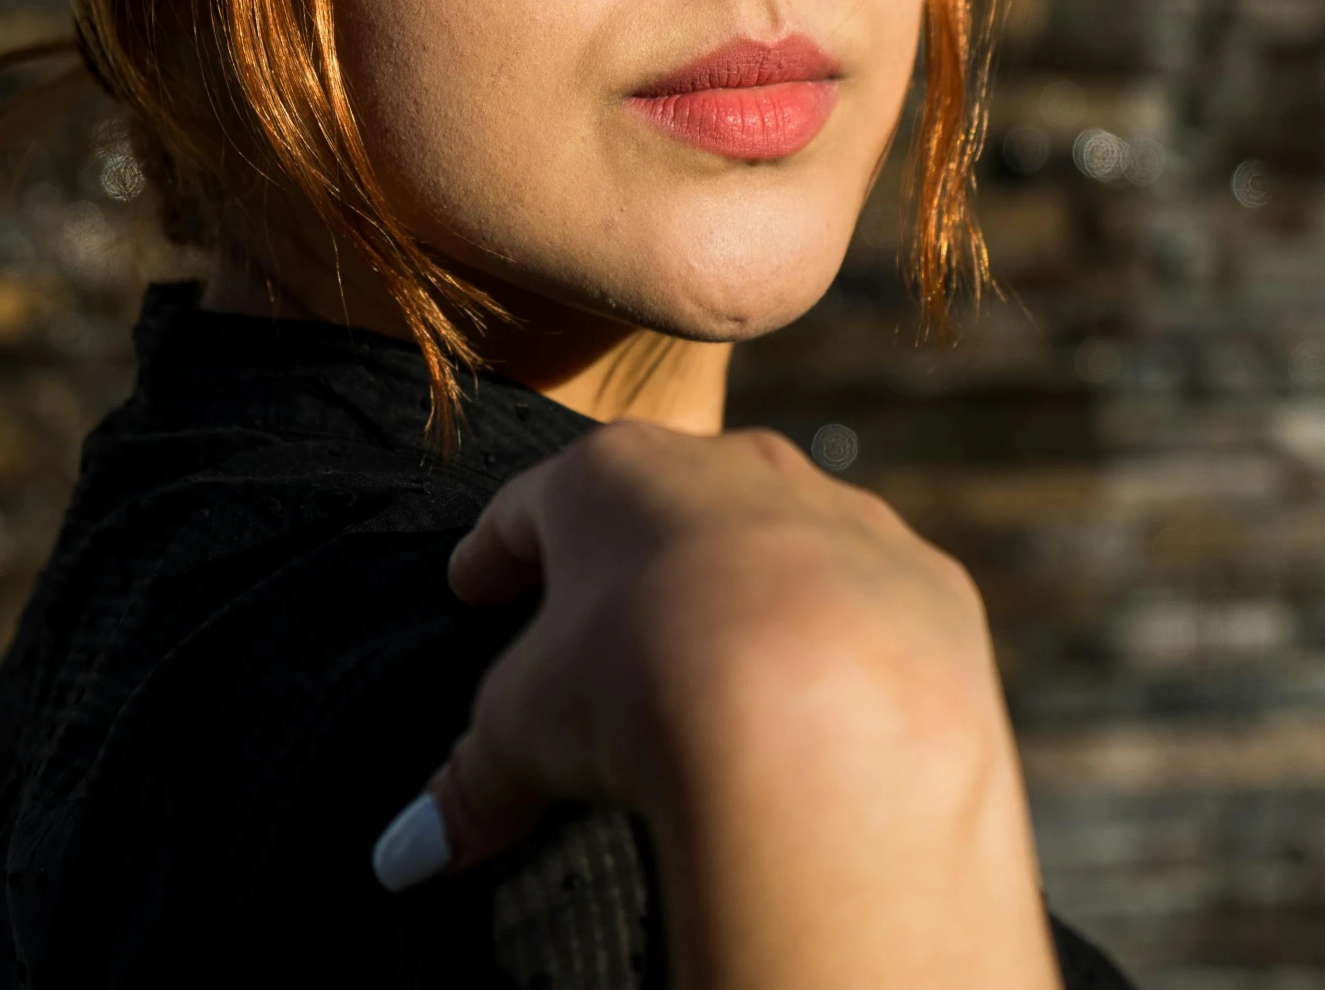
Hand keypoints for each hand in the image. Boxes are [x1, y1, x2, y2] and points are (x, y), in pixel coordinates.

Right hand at [370, 419, 1058, 989]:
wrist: (824, 704)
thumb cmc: (640, 684)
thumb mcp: (526, 732)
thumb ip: (468, 782)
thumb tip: (401, 858)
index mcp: (614, 476)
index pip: (531, 508)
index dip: (497, 553)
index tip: (476, 586)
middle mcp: (735, 467)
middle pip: (663, 504)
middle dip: (628, 554)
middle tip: (597, 611)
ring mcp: (840, 513)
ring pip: (779, 538)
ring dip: (746, 584)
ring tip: (716, 653)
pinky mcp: (923, 577)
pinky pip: (866, 602)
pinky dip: (838, 636)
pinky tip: (823, 689)